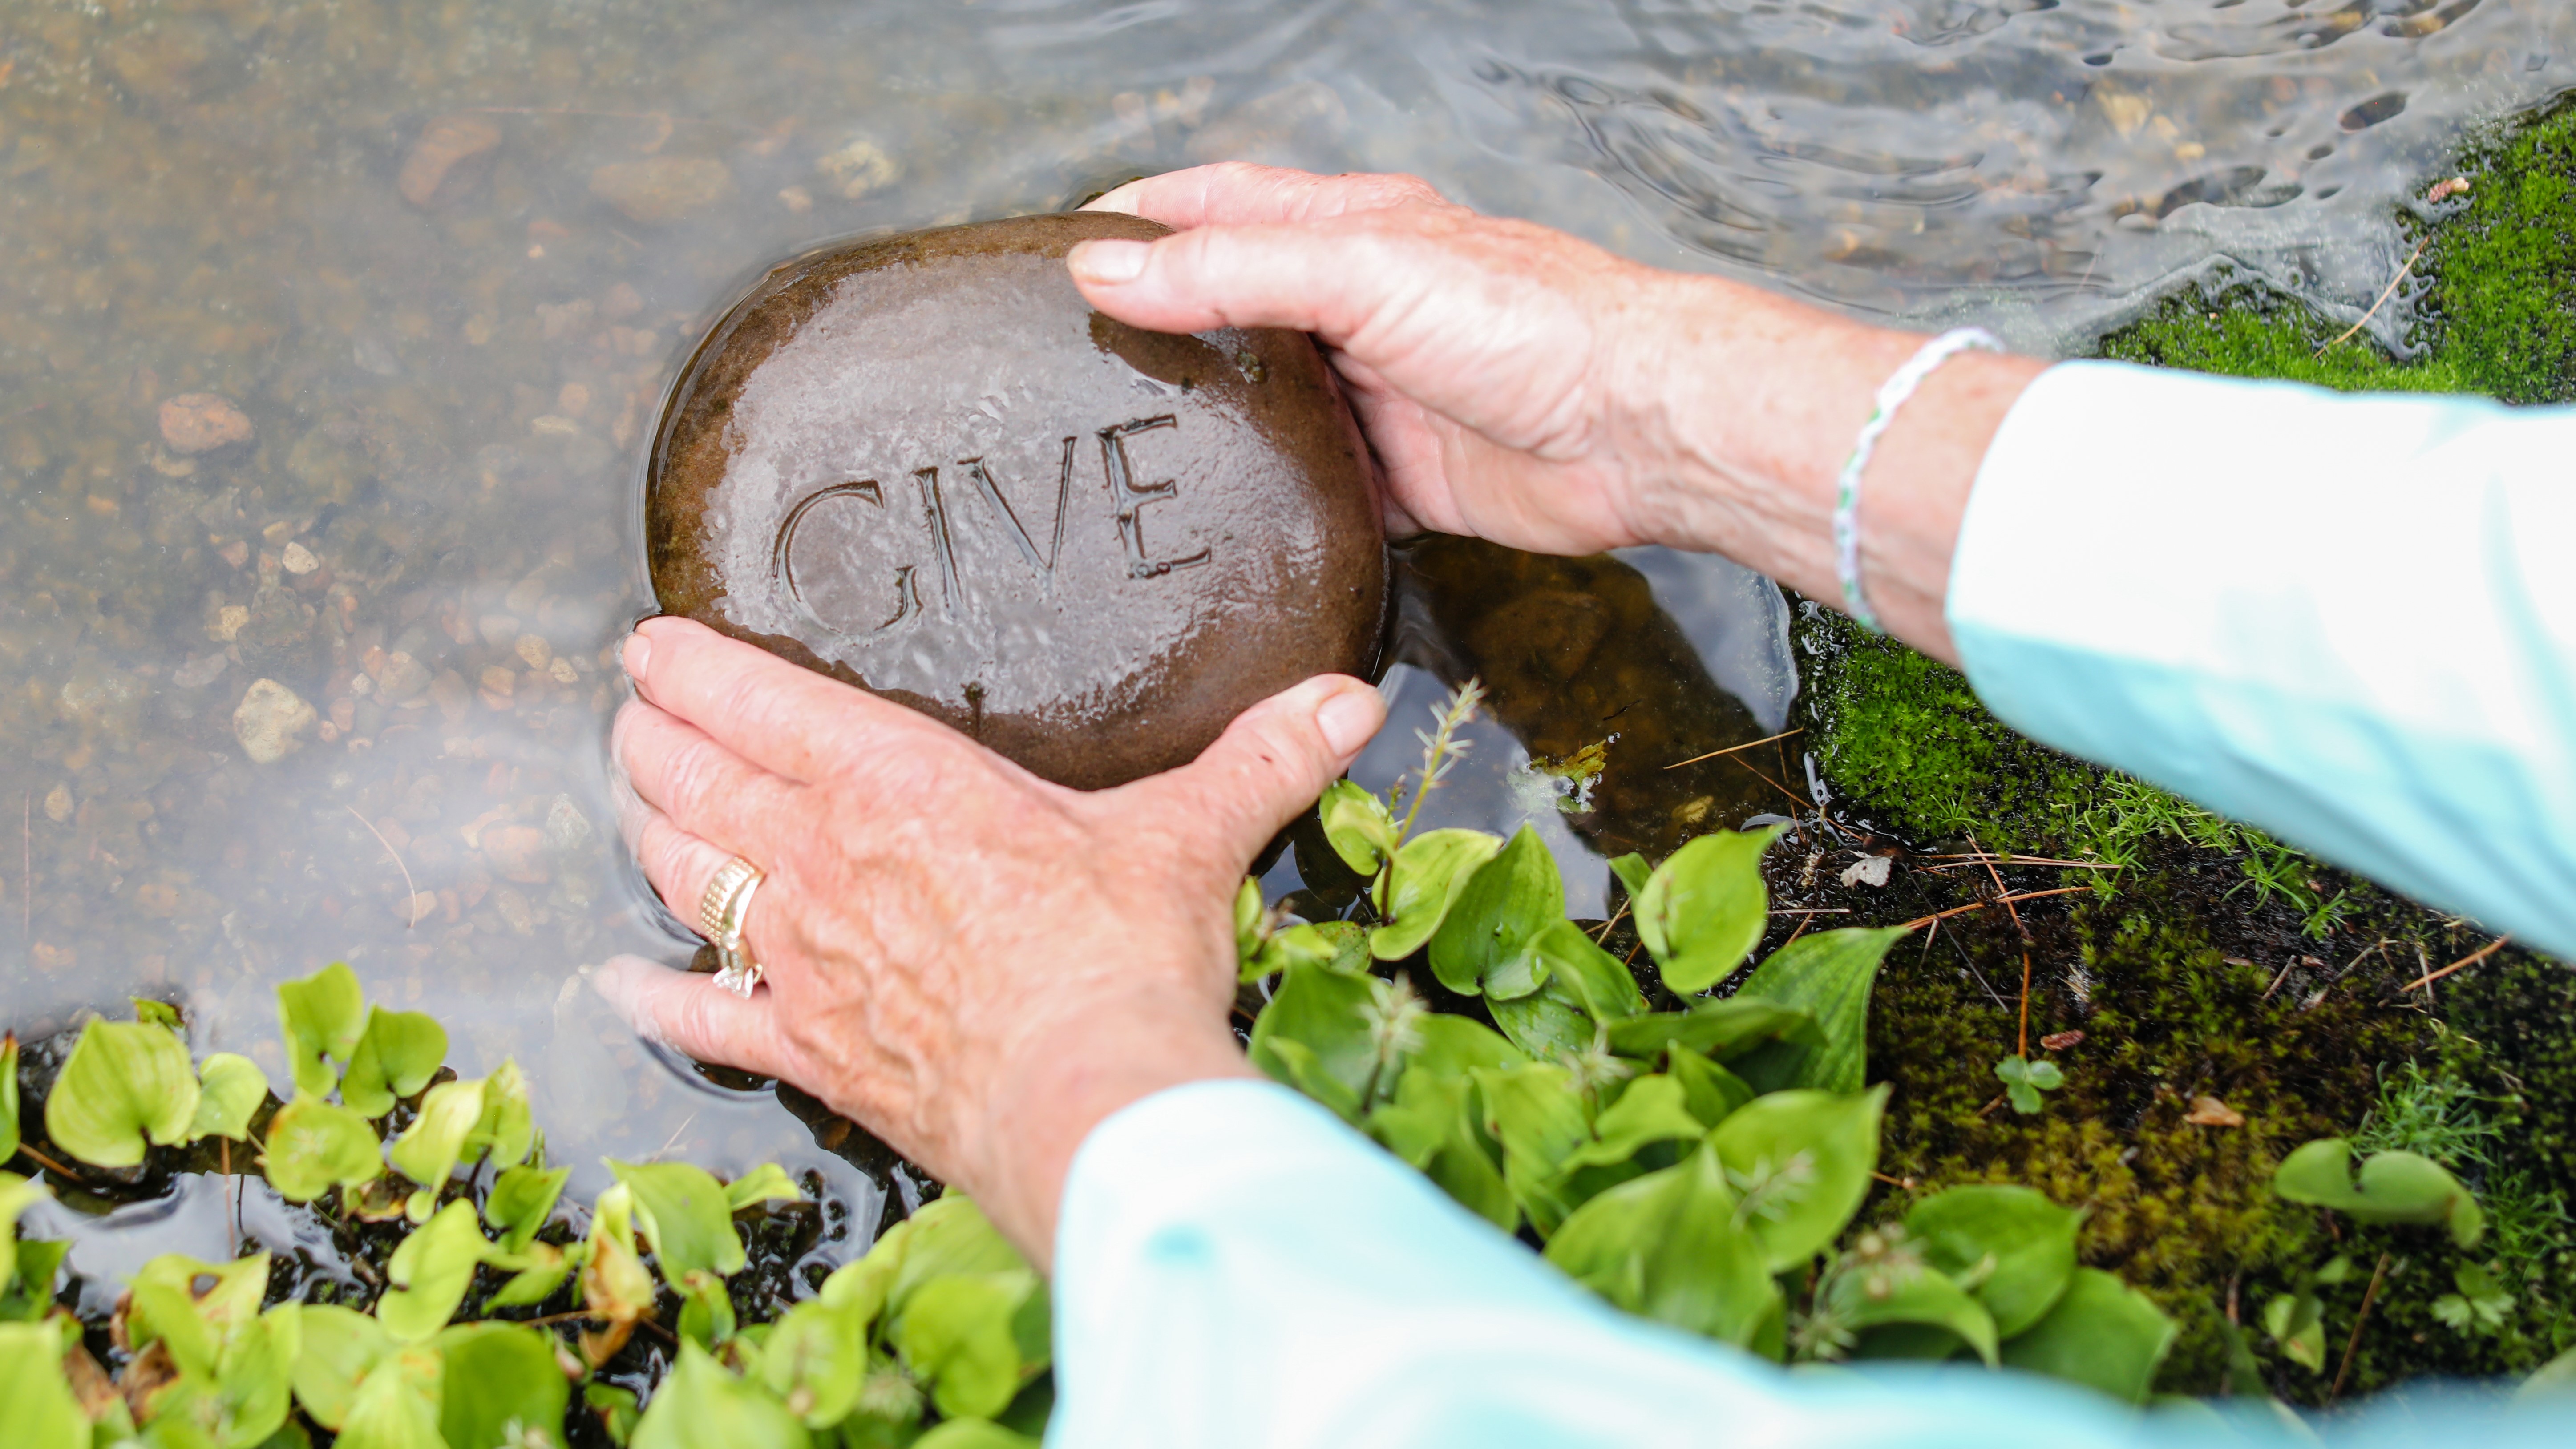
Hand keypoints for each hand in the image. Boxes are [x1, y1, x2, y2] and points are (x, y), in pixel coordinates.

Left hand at [599, 616, 1385, 1264]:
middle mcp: (820, 860)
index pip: (751, 700)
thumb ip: (1259, 759)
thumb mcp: (1193, 837)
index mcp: (891, 782)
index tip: (650, 645)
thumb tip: (1350, 700)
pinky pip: (703, 1018)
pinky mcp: (809, 1046)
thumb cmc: (1122, 958)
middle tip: (637, 716)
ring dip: (647, 833)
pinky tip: (621, 980)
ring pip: (680, 877)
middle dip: (651, 739)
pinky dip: (656, 996)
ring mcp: (801, 959)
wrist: (1087, 1103)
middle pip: (690, 780)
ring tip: (634, 802)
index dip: (686, 665)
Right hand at [1072, 166, 1673, 556]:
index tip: (1062, 245)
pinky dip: (1272, 507)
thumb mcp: (1359, 272)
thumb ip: (1230, 272)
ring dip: (1211, 424)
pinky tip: (1225, 524)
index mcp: (1351, 230)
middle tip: (1071, 361)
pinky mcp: (1402, 478)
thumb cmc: (1530, 324)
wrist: (1635, 430)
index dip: (1142, 217)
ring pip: (1269, 407)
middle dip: (1161, 326)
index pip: (1221, 204)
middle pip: (1236, 309)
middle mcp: (1360, 307)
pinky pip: (1317, 493)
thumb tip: (1104, 271)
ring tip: (1126, 448)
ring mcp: (1379, 396)